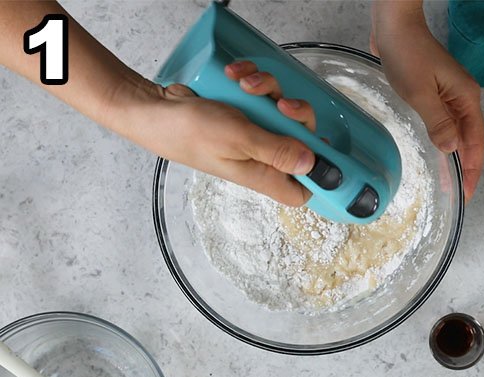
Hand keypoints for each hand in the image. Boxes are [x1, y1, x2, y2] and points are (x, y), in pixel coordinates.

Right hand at [115, 63, 317, 206]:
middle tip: (281, 104)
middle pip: (305, 140)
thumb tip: (312, 164)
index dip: (323, 169)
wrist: (154, 109)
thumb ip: (277, 151)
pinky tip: (237, 76)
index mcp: (268, 177)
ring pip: (285, 111)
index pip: (310, 186)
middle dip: (296, 114)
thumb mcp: (239, 140)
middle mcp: (267, 158)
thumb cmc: (189, 132)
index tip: (323, 145)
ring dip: (270, 90)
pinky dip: (253, 81)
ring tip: (247, 85)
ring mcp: (257, 134)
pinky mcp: (248, 113)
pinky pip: (265, 95)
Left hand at [372, 7, 483, 199]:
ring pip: (457, 134)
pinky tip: (436, 153)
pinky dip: (443, 141)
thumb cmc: (408, 53)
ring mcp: (451, 96)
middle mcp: (464, 99)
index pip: (476, 142)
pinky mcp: (436, 93)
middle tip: (455, 194)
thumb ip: (438, 122)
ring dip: (454, 157)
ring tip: (446, 181)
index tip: (467, 193)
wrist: (394, 24)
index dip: (473, 170)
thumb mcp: (420, 92)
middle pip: (470, 141)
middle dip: (465, 169)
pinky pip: (445, 124)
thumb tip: (451, 150)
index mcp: (466, 99)